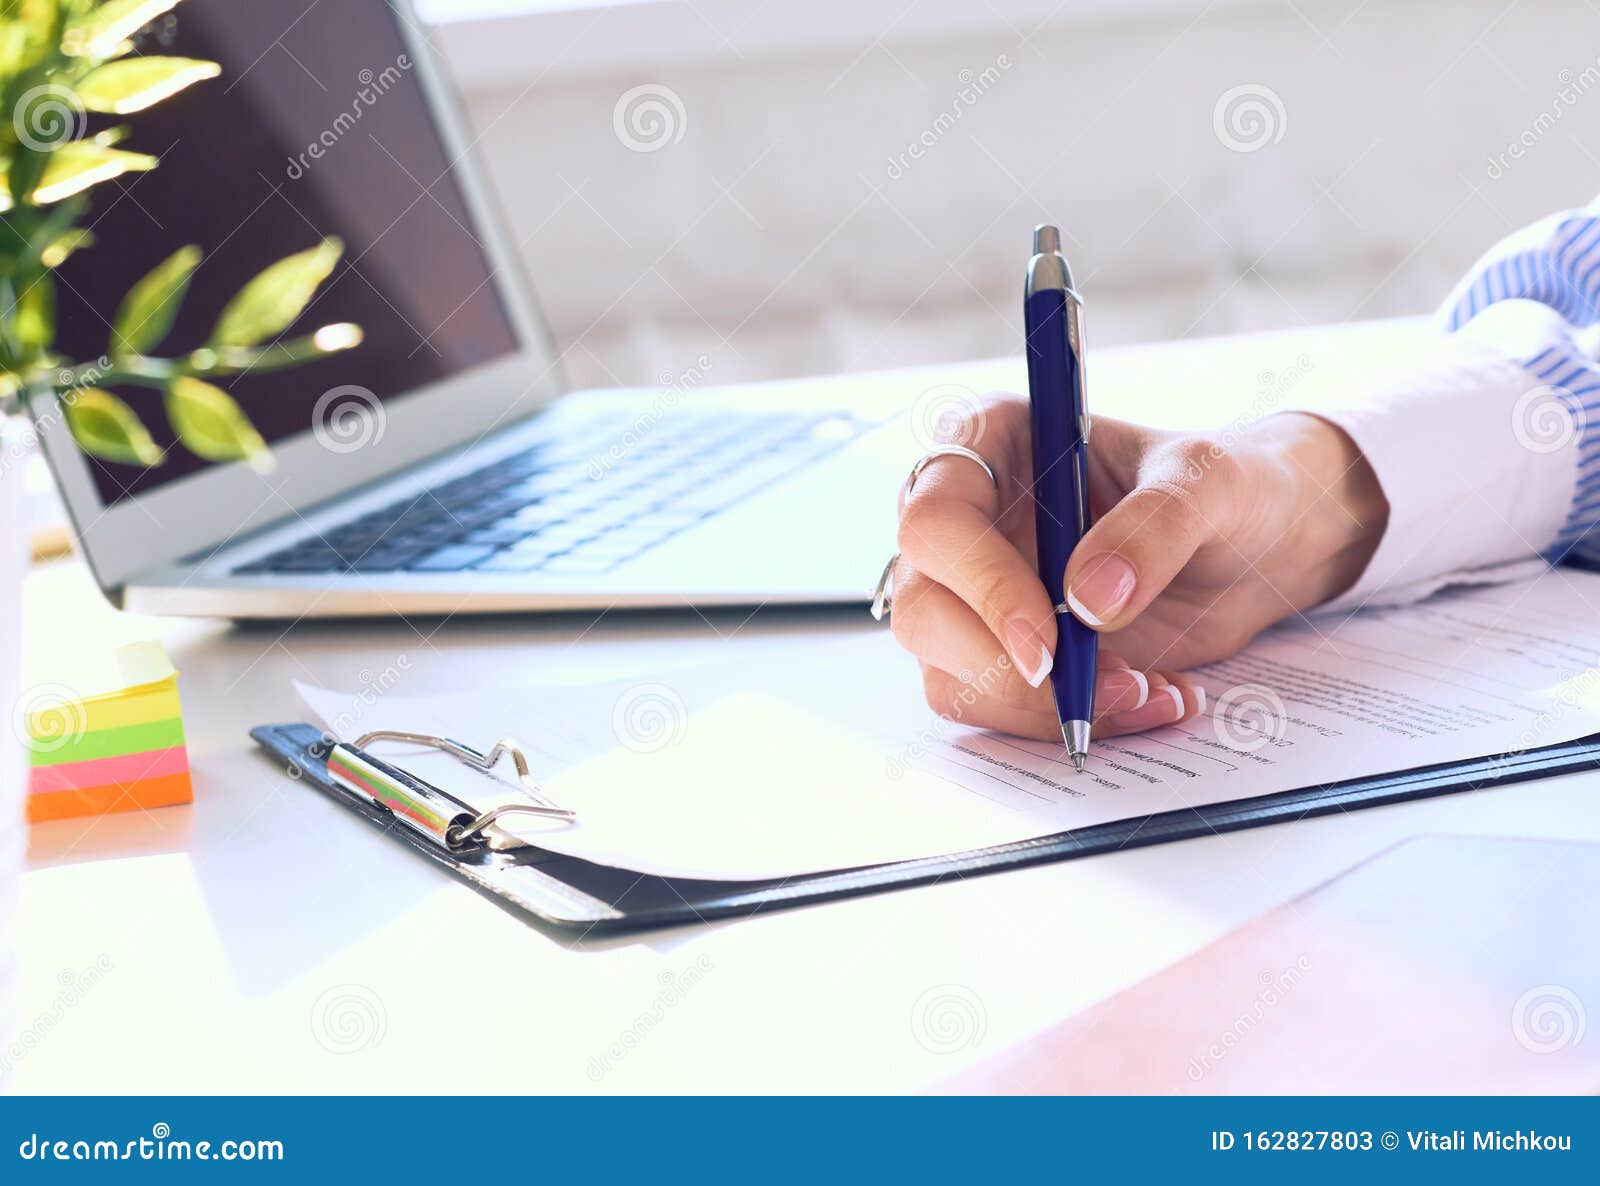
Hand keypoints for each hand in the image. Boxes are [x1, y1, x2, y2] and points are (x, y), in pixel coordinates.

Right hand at [889, 393, 1387, 741]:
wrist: (1259, 546)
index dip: (979, 582)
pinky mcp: (1002, 653)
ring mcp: (975, 592)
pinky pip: (996, 706)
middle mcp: (968, 519)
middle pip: (923, 607)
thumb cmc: (1226, 489)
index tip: (1048, 638)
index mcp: (992, 444)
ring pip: (948, 671)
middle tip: (1099, 684)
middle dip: (1004, 664)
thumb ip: (1153, 527)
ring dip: (1041, 706)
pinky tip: (1146, 696)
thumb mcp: (1209, 485)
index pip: (936, 519)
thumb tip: (1088, 601)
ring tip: (1147, 688)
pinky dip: (1064, 721)